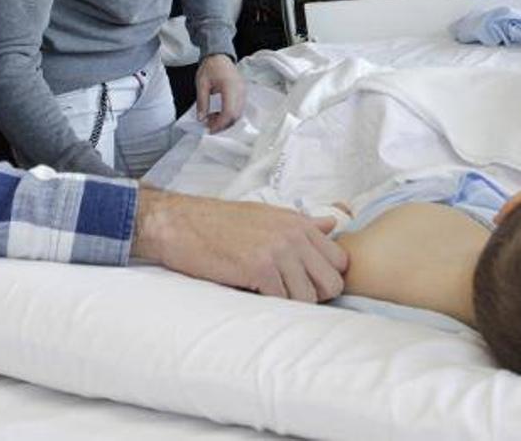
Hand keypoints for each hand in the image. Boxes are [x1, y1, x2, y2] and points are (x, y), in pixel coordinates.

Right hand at [132, 189, 348, 301]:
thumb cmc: (220, 221)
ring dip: (292, 304)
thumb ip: (303, 223)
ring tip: (269, 296)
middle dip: (316, 296)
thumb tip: (332, 224)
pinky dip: (271, 305)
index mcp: (298, 222)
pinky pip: (283, 301)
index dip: (326, 277)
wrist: (180, 223)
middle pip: (332, 283)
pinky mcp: (259, 269)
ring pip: (310, 298)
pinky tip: (254, 295)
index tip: (306, 282)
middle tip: (290, 295)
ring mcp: (278, 252)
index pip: (340, 260)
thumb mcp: (267, 214)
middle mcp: (293, 235)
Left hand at [195, 53, 245, 131]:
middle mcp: (240, 90)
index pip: (229, 111)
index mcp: (230, 86)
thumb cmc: (210, 67)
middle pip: (236, 115)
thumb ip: (202, 102)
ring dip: (226, 120)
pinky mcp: (242, 93)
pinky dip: (229, 114)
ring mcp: (243, 91)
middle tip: (209, 125)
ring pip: (238, 113)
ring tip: (212, 118)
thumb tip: (201, 119)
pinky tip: (218, 113)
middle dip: (223, 124)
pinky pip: (239, 108)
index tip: (209, 128)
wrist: (219, 56)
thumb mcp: (201, 83)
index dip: (220, 123)